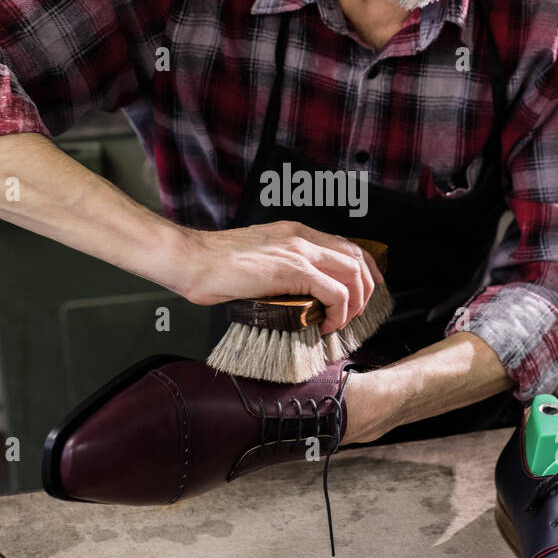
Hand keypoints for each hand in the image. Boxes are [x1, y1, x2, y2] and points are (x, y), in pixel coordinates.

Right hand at [180, 221, 384, 334]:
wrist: (192, 259)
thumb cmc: (214, 264)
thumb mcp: (257, 258)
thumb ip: (279, 269)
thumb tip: (293, 294)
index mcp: (294, 232)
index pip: (345, 246)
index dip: (362, 271)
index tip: (361, 292)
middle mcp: (302, 237)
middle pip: (357, 258)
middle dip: (366, 289)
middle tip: (356, 312)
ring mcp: (299, 251)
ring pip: (352, 274)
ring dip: (354, 303)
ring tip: (339, 322)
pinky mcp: (293, 270)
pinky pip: (334, 292)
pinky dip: (337, 312)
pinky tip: (324, 325)